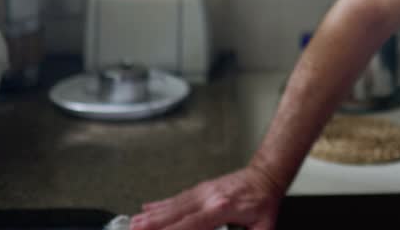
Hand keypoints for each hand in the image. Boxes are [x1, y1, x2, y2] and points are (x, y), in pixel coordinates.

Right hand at [131, 164, 284, 229]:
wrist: (265, 175)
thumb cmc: (263, 201)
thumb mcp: (263, 227)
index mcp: (222, 208)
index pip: (192, 223)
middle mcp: (208, 197)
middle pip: (175, 213)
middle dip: (153, 223)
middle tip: (134, 228)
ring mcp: (202, 192)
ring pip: (172, 205)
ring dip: (152, 214)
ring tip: (134, 222)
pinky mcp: (200, 189)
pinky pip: (176, 198)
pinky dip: (160, 204)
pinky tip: (147, 208)